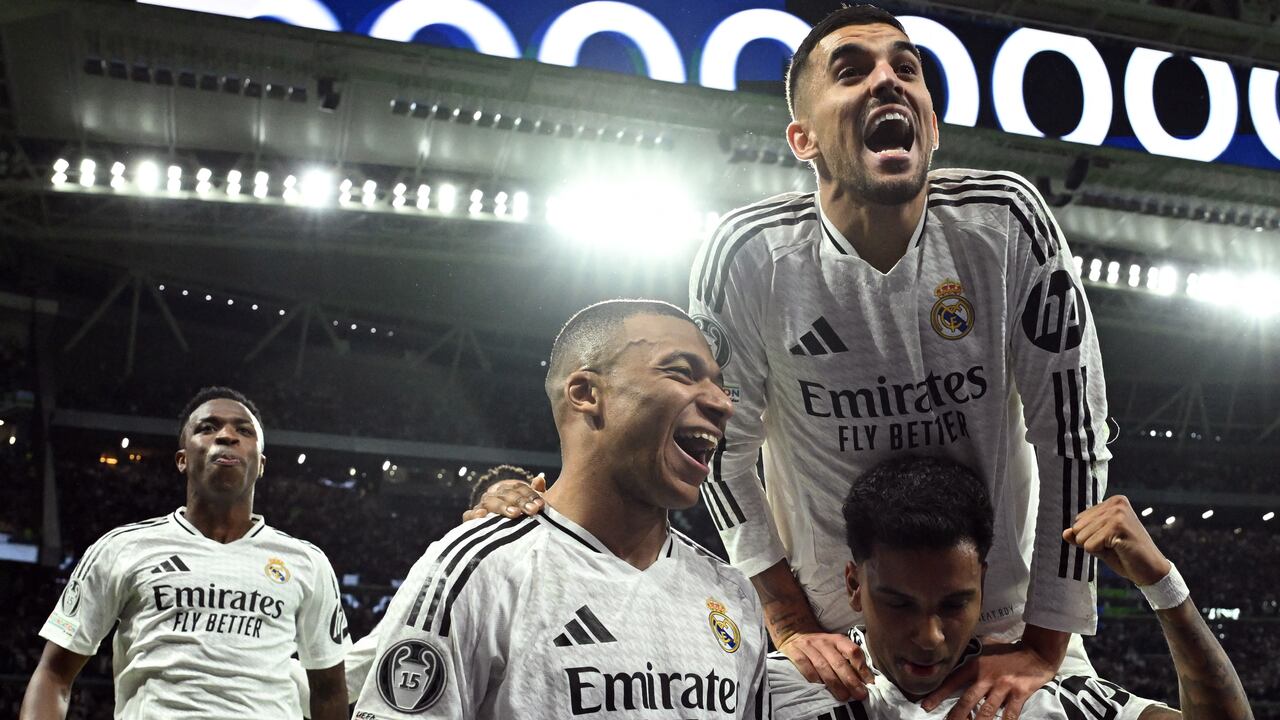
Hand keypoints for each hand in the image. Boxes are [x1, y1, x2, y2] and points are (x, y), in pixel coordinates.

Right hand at [461, 474, 546, 520]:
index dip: (531, 494)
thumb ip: (536, 493)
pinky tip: (482, 515)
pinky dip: (473, 515)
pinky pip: (468, 515)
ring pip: (491, 502)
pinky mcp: (471, 519)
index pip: (519, 487)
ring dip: (503, 507)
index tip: (541, 505)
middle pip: (506, 494)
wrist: (502, 534)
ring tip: (515, 513)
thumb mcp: (530, 506)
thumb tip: (539, 479)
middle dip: (520, 501)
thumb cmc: (521, 518)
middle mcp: (494, 496)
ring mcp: (482, 506)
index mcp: (508, 490)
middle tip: (532, 510)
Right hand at [778, 631, 874, 702]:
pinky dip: (813, 677)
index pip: (853, 651)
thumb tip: (866, 681)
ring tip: (843, 696)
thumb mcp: (836, 646)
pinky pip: (804, 665)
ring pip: (822, 666)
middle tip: (859, 694)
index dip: (862, 668)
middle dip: (850, 680)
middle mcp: (824, 642)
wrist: (794, 633)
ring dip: (834, 683)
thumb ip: (849, 660)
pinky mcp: (794, 652)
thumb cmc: (821, 646)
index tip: (869, 683)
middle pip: (839, 662)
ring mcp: (808, 646)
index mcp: (838, 640)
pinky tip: (820, 687)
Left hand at [923, 641, 1055, 719]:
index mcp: (975, 665)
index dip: (938, 694)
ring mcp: (1003, 685)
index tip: (926, 706)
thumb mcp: (986, 647)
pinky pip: (1010, 714)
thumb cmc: (1009, 651)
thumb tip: (954, 655)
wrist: (1036, 651)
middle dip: (955, 716)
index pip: (952, 681)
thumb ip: (972, 654)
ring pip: (986, 710)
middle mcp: (986, 676)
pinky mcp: (1019, 693)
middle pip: (967, 700)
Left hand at [1063, 495, 1170, 585]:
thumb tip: (1065, 533)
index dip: (1091, 536)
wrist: (1152, 571)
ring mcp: (1118, 513)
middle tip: (1115, 546)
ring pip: (1082, 537)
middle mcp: (1115, 503)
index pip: (1079, 520)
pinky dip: (1101, 553)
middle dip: (1091, 542)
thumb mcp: (1098, 544)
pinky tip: (1121, 550)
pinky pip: (1090, 545)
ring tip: (1118, 548)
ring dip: (1097, 549)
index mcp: (1112, 502)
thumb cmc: (1125, 556)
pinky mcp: (1118, 526)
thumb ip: (1080, 536)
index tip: (1112, 540)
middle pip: (1077, 528)